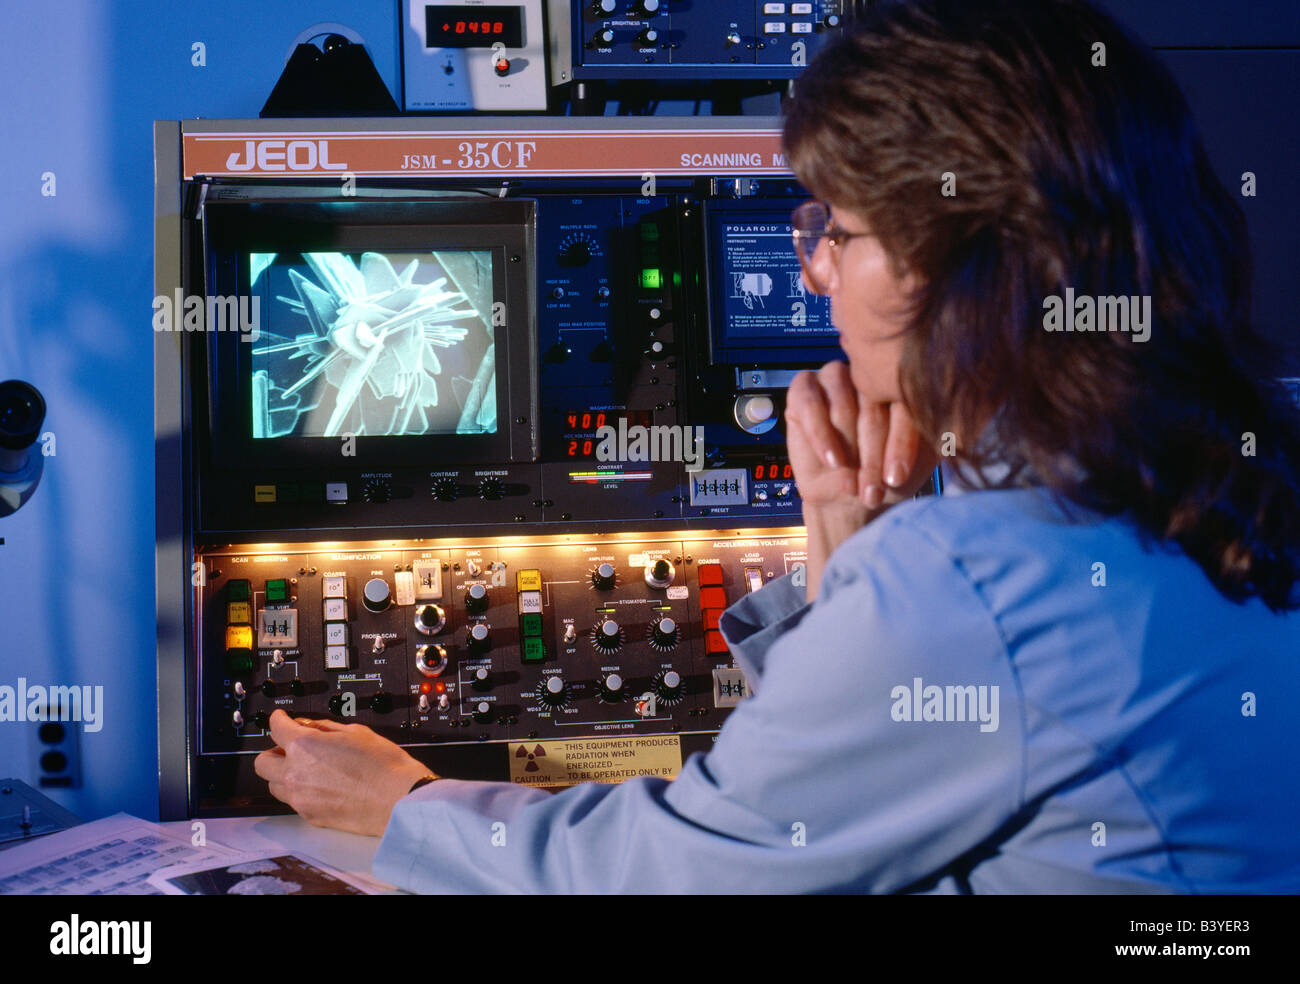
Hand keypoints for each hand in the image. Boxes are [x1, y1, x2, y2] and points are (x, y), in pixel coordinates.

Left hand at [253, 710, 433, 836]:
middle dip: (274, 751)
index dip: (278, 719)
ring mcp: (300, 797)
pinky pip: (293, 801)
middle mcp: (295, 773)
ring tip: (305, 769)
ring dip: (283, 774)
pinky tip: (320, 786)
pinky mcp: (310, 815)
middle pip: (263, 762)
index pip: (277, 727)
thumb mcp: (356, 732)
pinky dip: (299, 791)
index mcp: (304, 746)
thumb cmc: (384, 766)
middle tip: (290, 747)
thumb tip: (309, 725)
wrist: (397, 799)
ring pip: (273, 784)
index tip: (281, 718)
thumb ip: (325, 727)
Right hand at [785, 363, 937, 598]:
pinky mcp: (804, 388)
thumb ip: (944, 432)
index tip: (897, 478)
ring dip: (848, 445)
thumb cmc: (888, 479)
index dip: (902, 442)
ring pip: (844, 400)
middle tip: (874, 489)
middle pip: (874, 403)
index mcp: (904, 383)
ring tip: (851, 480)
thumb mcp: (922, 459)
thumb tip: (972, 416)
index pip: (906, 401)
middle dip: (874, 453)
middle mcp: (871, 375)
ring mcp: (836, 377)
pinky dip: (821, 434)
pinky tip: (832, 460)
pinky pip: (810, 402)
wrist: (848, 501)